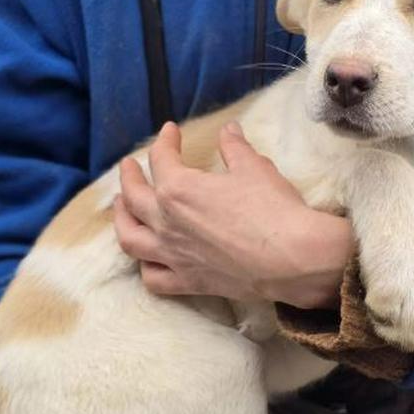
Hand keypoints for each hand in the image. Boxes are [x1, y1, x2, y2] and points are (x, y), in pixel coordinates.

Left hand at [114, 121, 353, 308]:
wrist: (292, 258)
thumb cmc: (273, 209)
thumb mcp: (255, 168)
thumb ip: (235, 148)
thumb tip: (229, 131)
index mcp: (178, 189)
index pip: (162, 159)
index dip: (165, 141)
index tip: (172, 131)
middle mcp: (167, 223)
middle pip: (133, 197)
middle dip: (129, 177)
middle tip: (130, 166)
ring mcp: (175, 256)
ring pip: (130, 239)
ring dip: (121, 220)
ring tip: (122, 208)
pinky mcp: (189, 282)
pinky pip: (154, 278)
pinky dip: (146, 267)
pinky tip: (149, 259)